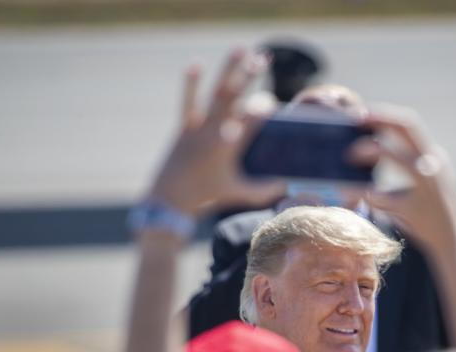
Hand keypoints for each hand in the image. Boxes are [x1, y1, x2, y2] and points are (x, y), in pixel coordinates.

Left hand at [147, 49, 285, 215]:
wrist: (169, 200)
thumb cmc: (207, 197)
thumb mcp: (239, 194)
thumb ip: (265, 189)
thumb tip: (286, 184)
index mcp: (230, 146)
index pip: (253, 118)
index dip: (266, 107)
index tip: (275, 107)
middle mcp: (214, 131)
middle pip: (234, 96)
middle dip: (249, 74)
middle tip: (263, 57)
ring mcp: (197, 128)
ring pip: (215, 93)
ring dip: (228, 69)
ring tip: (241, 48)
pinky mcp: (184, 128)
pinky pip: (188, 102)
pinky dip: (191, 83)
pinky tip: (195, 63)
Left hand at [348, 108, 455, 254]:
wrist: (455, 244)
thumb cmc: (430, 214)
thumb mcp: (423, 182)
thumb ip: (404, 164)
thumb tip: (370, 149)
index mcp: (434, 157)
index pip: (410, 125)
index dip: (385, 114)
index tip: (362, 112)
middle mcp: (434, 165)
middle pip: (409, 127)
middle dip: (381, 118)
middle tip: (354, 117)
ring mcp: (428, 186)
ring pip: (399, 156)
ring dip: (371, 150)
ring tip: (349, 155)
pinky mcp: (416, 209)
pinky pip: (382, 196)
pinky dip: (363, 192)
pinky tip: (348, 193)